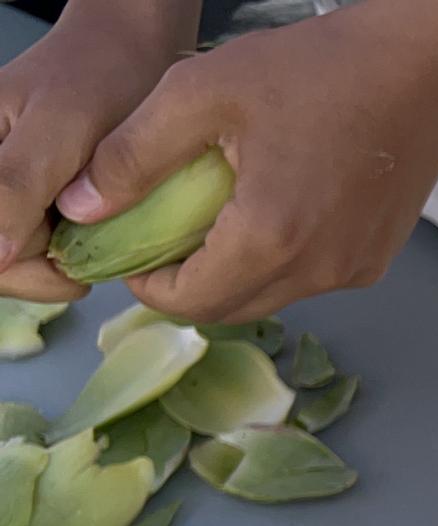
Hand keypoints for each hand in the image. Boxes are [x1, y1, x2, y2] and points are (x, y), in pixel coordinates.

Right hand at [0, 0, 191, 301]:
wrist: (131, 46)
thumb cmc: (96, 75)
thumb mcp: (57, 130)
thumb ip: (17, 186)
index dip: (25, 272)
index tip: (78, 273)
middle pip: (2, 258)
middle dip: (50, 265)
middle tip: (103, 252)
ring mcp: (9, 183)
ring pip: (26, 252)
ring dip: (70, 255)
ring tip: (108, 230)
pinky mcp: (35, 188)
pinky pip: (46, 234)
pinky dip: (80, 239)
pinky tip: (104, 221)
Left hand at [53, 6, 437, 322]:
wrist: (421, 65)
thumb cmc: (315, 69)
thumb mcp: (201, 92)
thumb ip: (132, 154)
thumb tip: (82, 207)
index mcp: (270, 238)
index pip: (187, 303)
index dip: (145, 283)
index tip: (132, 245)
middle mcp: (318, 271)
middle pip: (230, 310)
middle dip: (188, 284)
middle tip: (167, 233)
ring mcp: (355, 268)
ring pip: (272, 297)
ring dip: (236, 273)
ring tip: (222, 214)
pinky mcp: (378, 257)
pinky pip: (313, 279)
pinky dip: (283, 260)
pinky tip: (279, 207)